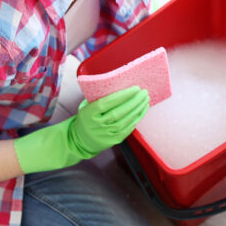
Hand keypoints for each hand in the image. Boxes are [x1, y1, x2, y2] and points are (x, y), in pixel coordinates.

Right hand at [13, 86, 149, 173]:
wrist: (79, 140)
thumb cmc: (85, 119)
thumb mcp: (86, 107)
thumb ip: (98, 98)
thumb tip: (116, 84)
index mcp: (90, 113)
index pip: (108, 102)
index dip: (123, 95)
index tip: (134, 88)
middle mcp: (98, 124)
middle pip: (120, 111)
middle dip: (134, 101)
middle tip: (144, 92)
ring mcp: (107, 134)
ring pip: (126, 120)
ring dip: (138, 109)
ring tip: (145, 99)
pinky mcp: (114, 140)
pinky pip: (128, 128)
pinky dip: (137, 118)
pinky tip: (142, 110)